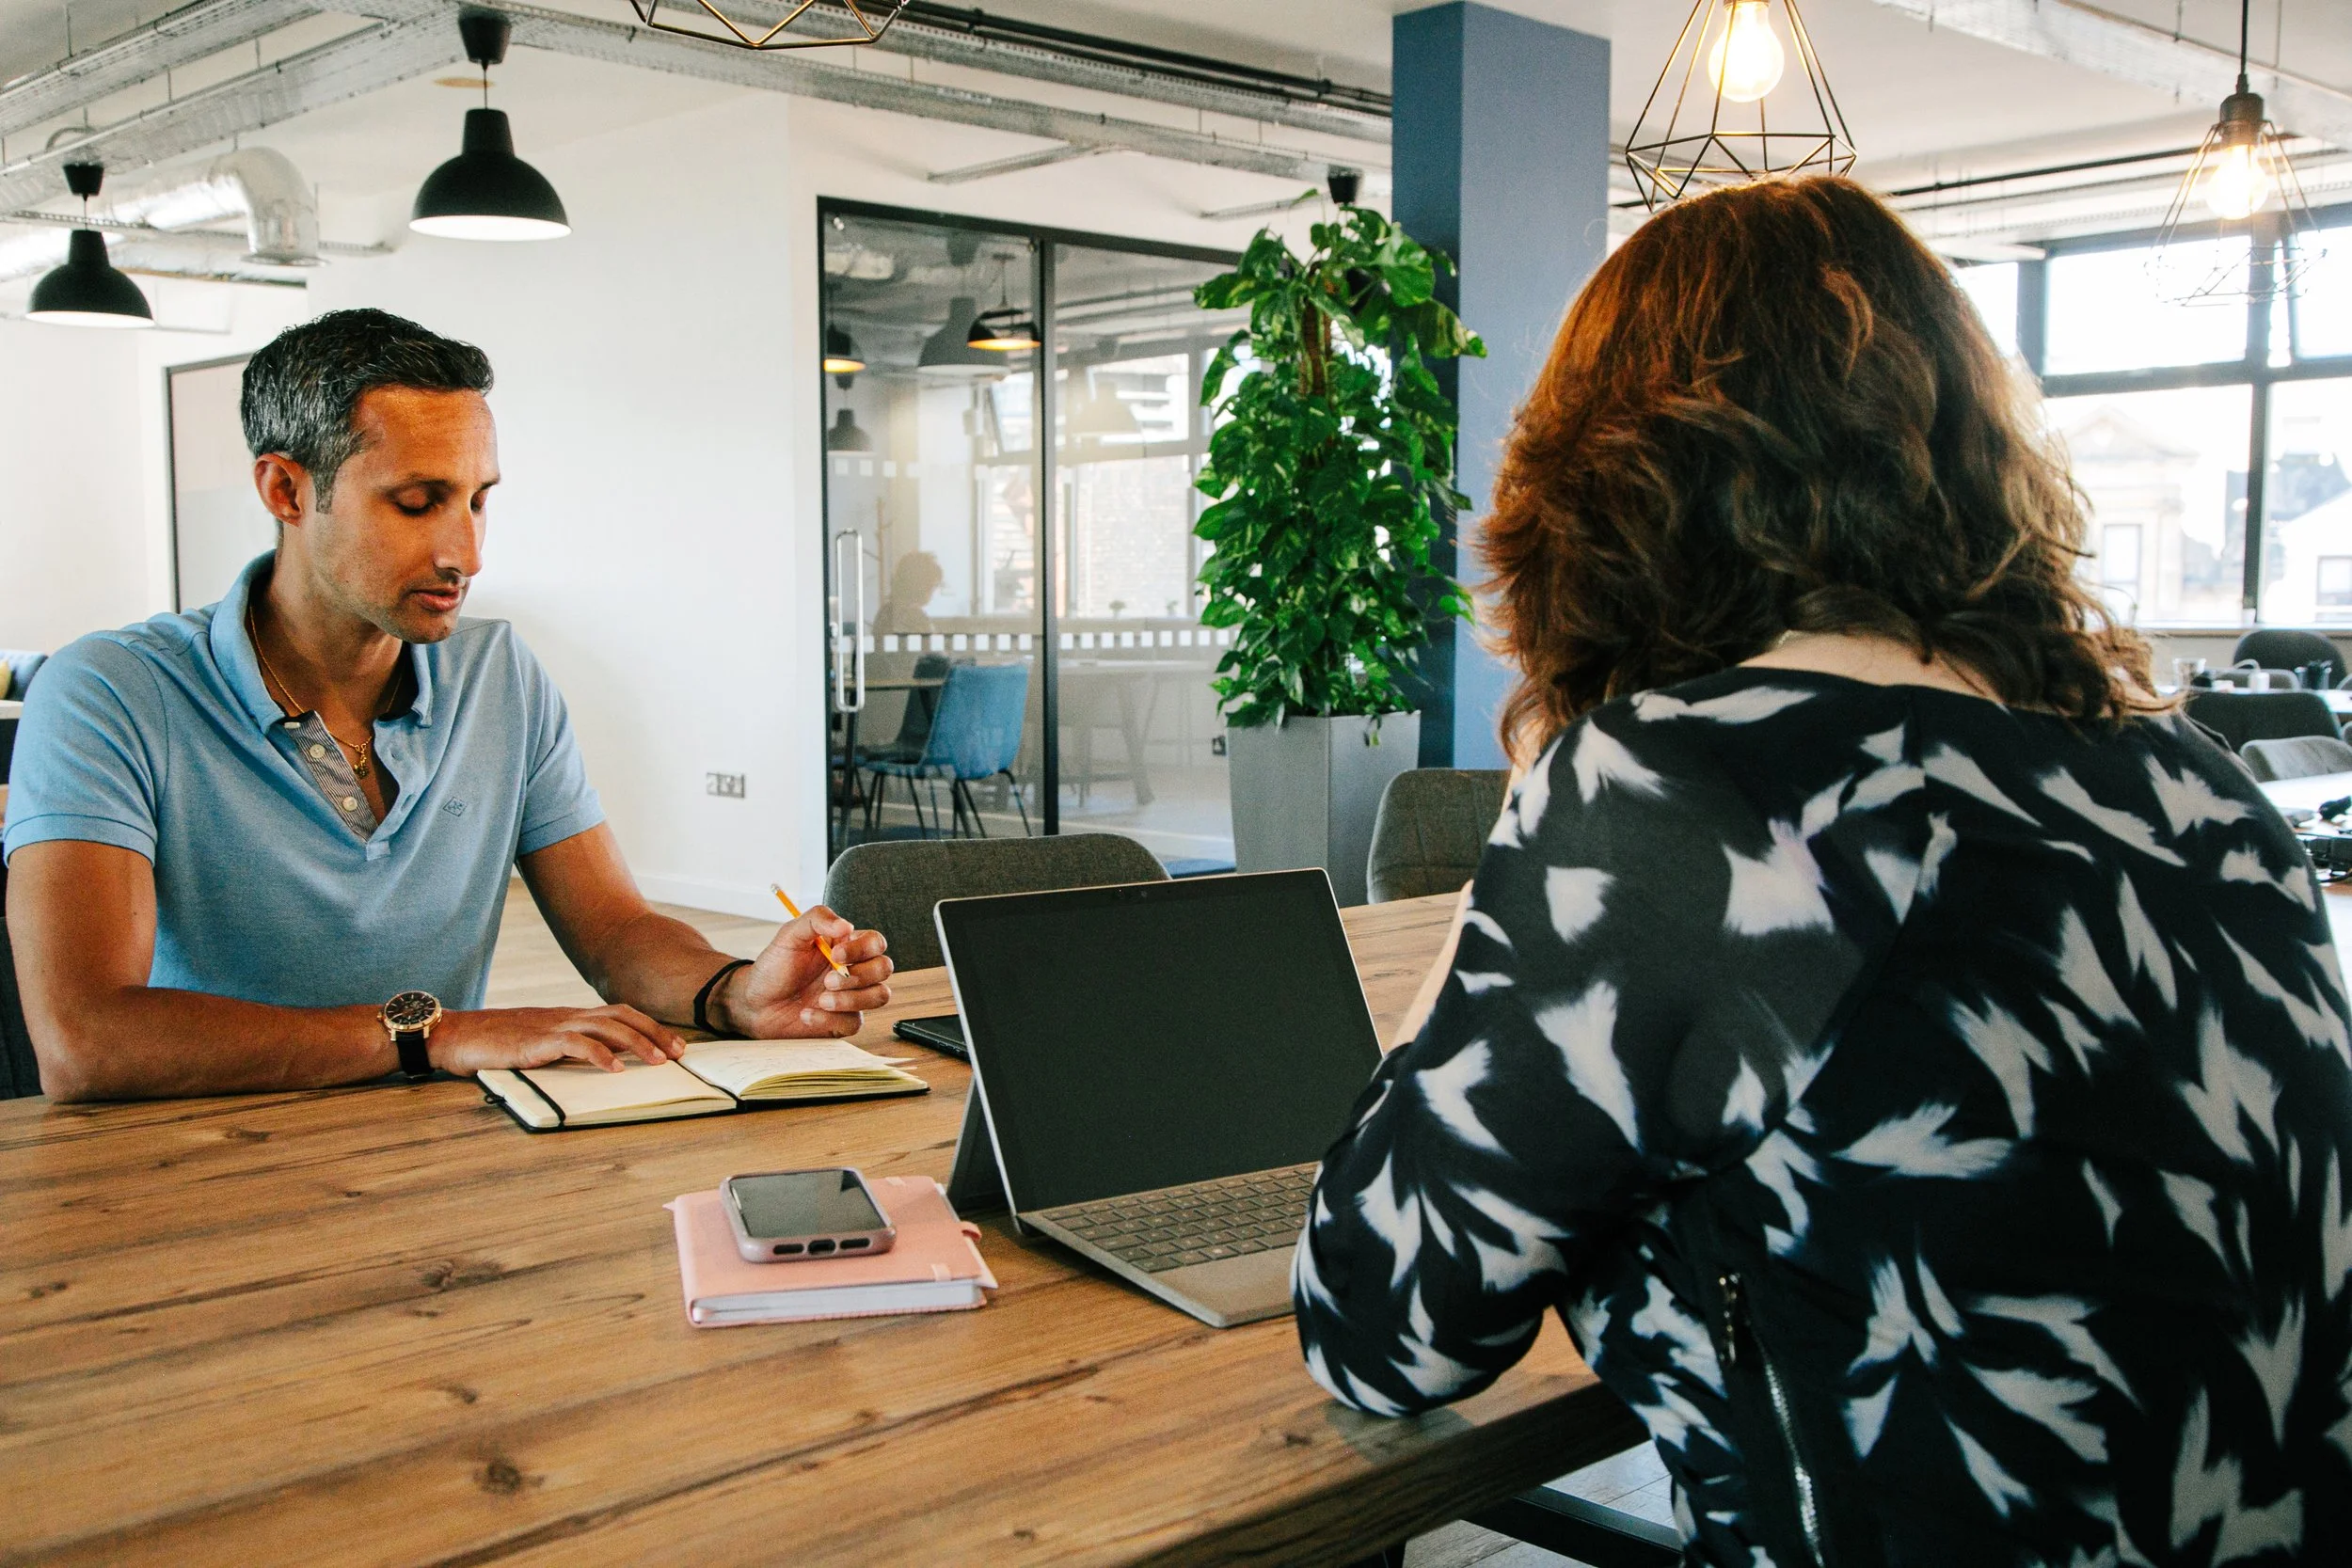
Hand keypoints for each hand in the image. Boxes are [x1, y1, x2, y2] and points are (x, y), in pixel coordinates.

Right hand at [429, 1005, 684, 1075]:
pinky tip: (616, 1069)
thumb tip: (605, 1062)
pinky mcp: (538, 1040)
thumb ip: (571, 1048)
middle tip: (679, 1053)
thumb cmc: (499, 1044)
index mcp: (572, 1017)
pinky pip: (576, 1044)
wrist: (459, 1035)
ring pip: (607, 1027)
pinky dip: (600, 1055)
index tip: (675, 1045)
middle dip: (655, 1033)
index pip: (621, 1015)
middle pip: (623, 1017)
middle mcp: (569, 1016)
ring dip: (637, 1044)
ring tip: (659, 1061)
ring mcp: (555, 1025)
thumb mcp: (543, 1044)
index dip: (651, 1027)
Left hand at [722, 905, 892, 1038]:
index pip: (875, 942)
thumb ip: (817, 919)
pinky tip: (807, 1014)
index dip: (862, 949)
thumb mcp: (790, 935)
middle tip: (828, 980)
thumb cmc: (774, 968)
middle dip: (859, 976)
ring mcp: (851, 997)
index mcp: (846, 947)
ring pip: (879, 996)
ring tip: (821, 999)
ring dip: (851, 999)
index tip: (836, 953)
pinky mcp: (842, 1022)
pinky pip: (854, 1022)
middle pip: (884, 968)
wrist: (754, 1003)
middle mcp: (853, 970)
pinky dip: (829, 1019)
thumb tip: (846, 925)